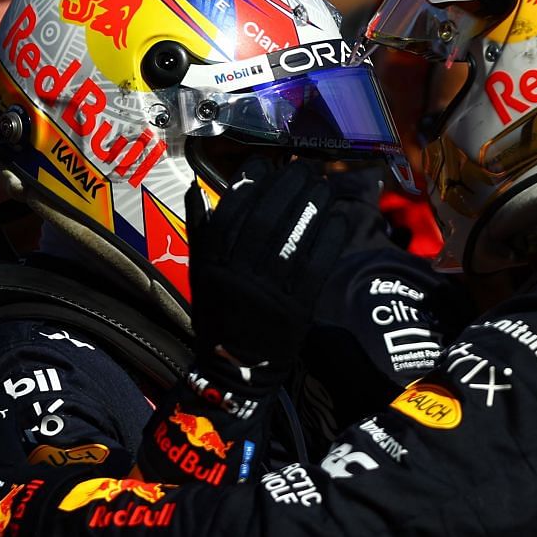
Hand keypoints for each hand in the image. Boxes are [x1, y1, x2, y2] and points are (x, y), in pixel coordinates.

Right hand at [185, 160, 375, 406]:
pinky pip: (315, 267)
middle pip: (265, 219)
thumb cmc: (219, 318)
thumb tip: (198, 188)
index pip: (230, 211)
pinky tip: (339, 219)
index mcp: (212, 264)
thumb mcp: (199, 275)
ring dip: (311, 207)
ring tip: (324, 186)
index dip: (251, 182)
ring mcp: (267, 294)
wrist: (235, 373)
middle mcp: (237, 276)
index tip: (266, 163)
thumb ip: (200, 231)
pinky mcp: (295, 311)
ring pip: (291, 239)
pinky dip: (328, 240)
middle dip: (287, 187)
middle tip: (304, 167)